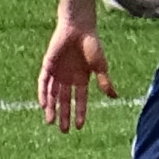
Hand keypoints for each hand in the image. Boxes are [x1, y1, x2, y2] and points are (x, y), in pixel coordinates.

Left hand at [39, 15, 114, 129]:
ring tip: (50, 122)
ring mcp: (57, 72)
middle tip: (64, 130)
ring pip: (52, 94)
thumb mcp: (100, 66)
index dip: (80, 112)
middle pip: (64, 100)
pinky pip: (44, 82)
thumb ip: (105, 82)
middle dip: (64, 115)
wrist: (79, 27)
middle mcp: (68, 78)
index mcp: (81, 78)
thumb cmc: (91, 45)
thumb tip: (115, 97)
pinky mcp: (48, 65)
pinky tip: (43, 104)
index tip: (80, 127)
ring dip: (51, 108)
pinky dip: (43, 93)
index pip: (80, 99)